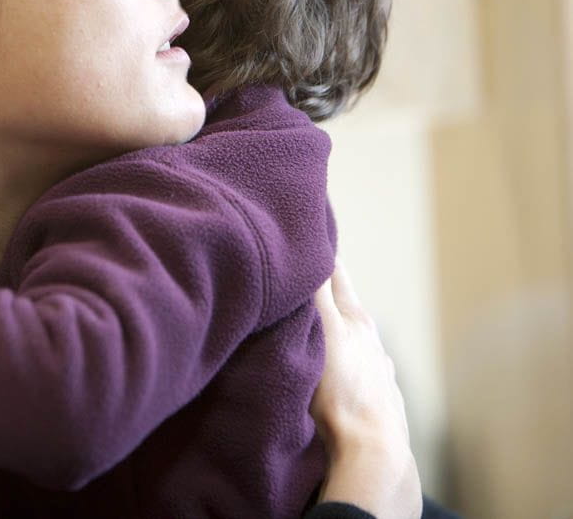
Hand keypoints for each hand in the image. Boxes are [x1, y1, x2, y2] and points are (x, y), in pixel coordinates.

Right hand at [311, 259, 420, 518]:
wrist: (371, 450)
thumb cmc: (343, 391)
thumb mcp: (324, 332)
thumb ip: (317, 294)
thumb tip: (313, 249)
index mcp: (356, 319)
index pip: (335, 273)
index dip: (321, 252)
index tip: (310, 230)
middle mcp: (370, 340)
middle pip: (343, 303)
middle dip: (325, 287)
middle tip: (305, 267)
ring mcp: (375, 370)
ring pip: (351, 336)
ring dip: (334, 325)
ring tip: (315, 318)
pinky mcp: (374, 398)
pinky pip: (354, 367)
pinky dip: (341, 357)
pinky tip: (336, 365)